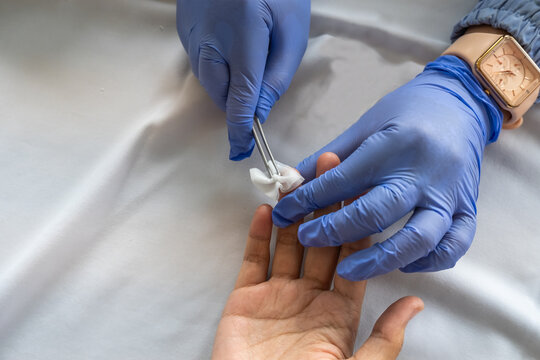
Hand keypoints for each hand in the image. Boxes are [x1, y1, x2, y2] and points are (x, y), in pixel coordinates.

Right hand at [177, 0, 309, 159]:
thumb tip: (260, 111)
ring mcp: (191, 32)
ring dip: (227, 83)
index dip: (241, 128)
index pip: (240, 96)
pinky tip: (229, 43)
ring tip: (246, 57)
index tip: (241, 150)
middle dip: (237, 102)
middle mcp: (210, 37)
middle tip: (256, 86)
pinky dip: (216, 64)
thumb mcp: (292, 29)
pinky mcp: (184, 28)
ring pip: (207, 79)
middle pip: (219, 92)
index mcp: (244, 36)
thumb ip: (278, 74)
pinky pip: (200, 60)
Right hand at [212, 152, 423, 359]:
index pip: (351, 258)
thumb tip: (416, 302)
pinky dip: (257, 235)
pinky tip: (265, 211)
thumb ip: (384, 338)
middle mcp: (309, 296)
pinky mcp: (246, 299)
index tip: (362, 190)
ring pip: (287, 245)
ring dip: (294, 214)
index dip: (356, 224)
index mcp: (339, 311)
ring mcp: (277, 295)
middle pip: (320, 243)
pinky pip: (253, 261)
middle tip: (330, 169)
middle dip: (326, 207)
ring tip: (299, 180)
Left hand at [272, 55, 502, 279]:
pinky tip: (403, 264)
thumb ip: (331, 156)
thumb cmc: (408, 110)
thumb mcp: (365, 125)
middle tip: (306, 239)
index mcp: (393, 145)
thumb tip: (293, 179)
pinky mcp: (468, 207)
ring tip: (348, 271)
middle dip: (335, 231)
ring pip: (418, 238)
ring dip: (380, 260)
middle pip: (375, 212)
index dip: (307, 199)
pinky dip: (429, 261)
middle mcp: (422, 173)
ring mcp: (449, 193)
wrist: (460, 102)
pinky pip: (454, 245)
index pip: (342, 181)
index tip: (284, 213)